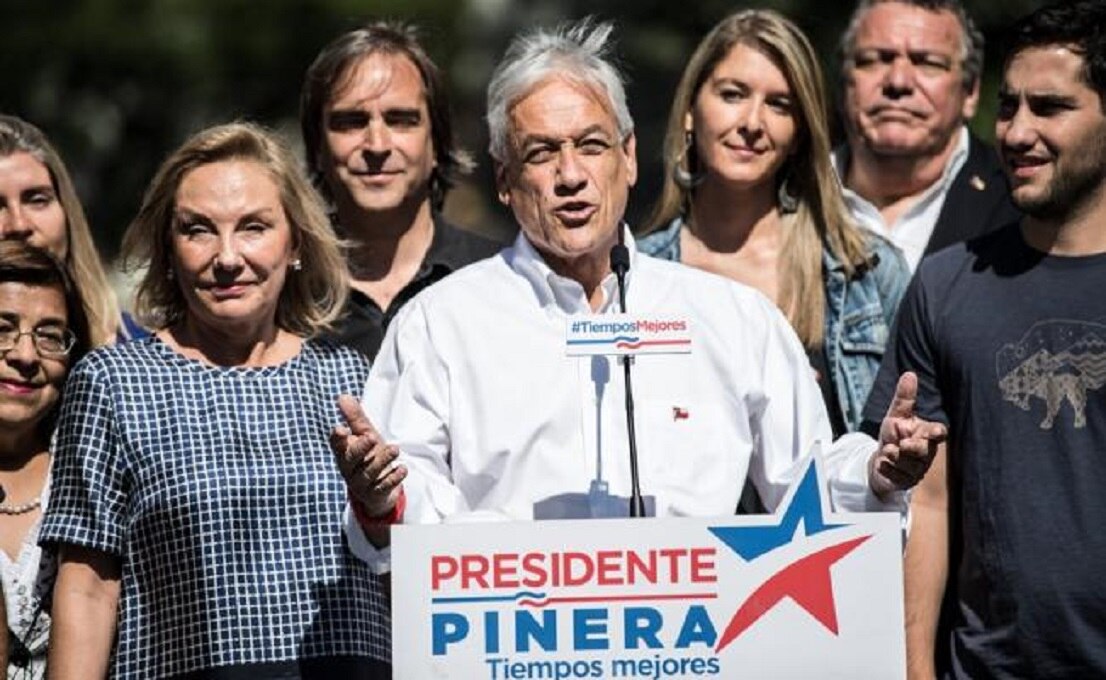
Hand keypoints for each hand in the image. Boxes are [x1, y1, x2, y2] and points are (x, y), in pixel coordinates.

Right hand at [330, 394, 406, 516]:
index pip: (336, 445)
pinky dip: (393, 478)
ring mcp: (361, 483)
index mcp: (344, 452)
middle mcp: (349, 468)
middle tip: (372, 437)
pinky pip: (382, 487)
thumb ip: (356, 418)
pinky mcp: (375, 494)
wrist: (379, 490)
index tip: (341, 429)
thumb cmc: (370, 456)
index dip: (337, 438)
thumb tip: (343, 396)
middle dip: (360, 448)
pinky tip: (402, 469)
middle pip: (351, 459)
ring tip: (395, 449)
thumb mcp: (365, 435)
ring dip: (382, 460)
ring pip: (369, 472)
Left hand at [871, 372, 946, 497]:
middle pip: (924, 450)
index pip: (937, 433)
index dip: (937, 433)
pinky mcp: (905, 482)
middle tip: (901, 444)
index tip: (935, 432)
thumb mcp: (895, 415)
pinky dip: (887, 470)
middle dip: (913, 448)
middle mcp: (926, 452)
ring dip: (896, 458)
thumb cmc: (893, 434)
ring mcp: (917, 469)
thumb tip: (909, 374)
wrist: (881, 459)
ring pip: (909, 465)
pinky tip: (882, 465)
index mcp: (926, 434)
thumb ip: (904, 398)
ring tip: (887, 451)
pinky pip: (897, 477)